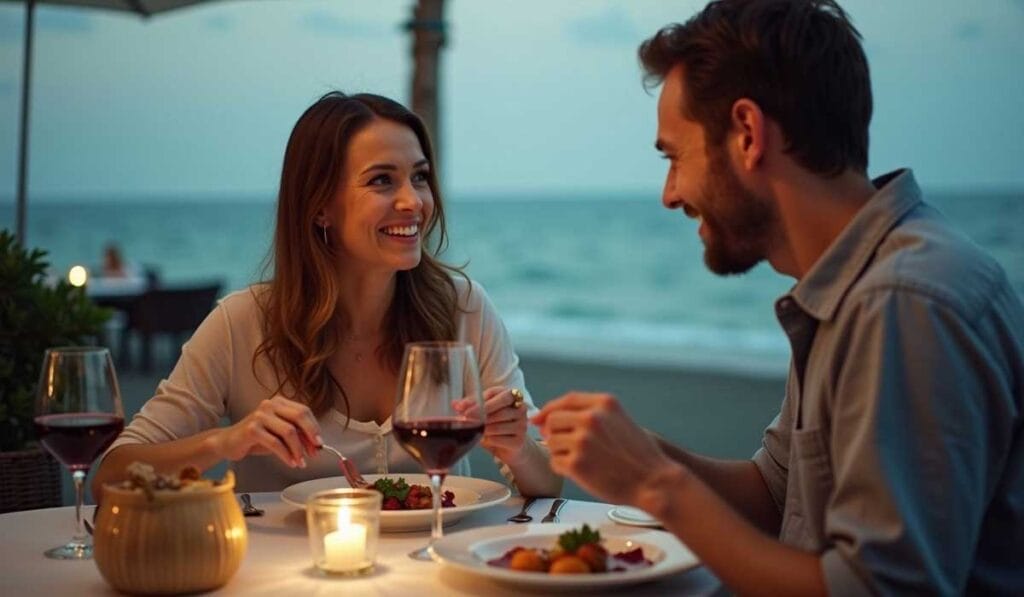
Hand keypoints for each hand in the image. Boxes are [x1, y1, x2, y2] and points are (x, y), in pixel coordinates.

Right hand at [217, 395, 321, 467]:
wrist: (228, 442)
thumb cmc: (256, 438)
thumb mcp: (279, 435)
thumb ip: (296, 435)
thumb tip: (316, 445)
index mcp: (279, 402)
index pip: (304, 411)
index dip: (314, 428)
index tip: (320, 443)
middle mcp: (270, 404)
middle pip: (299, 416)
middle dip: (310, 435)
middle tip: (315, 452)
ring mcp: (260, 415)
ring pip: (289, 431)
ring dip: (298, 450)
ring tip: (301, 462)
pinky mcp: (252, 429)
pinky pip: (275, 443)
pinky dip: (286, 455)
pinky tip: (290, 462)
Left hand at [453, 387, 529, 464]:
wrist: (511, 446)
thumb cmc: (496, 424)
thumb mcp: (483, 411)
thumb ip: (470, 406)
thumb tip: (455, 404)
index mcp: (511, 395)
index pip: (497, 394)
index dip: (480, 402)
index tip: (465, 410)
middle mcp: (520, 408)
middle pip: (500, 410)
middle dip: (481, 416)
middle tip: (467, 421)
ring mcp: (522, 424)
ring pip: (498, 426)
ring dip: (484, 430)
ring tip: (477, 431)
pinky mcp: (519, 440)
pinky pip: (500, 439)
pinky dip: (489, 440)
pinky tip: (485, 439)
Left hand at [531, 392, 675, 504]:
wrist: (654, 482)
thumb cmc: (639, 455)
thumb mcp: (620, 420)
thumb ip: (591, 413)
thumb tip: (550, 418)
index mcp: (604, 404)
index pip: (567, 400)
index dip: (550, 409)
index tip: (539, 419)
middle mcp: (591, 418)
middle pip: (553, 421)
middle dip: (556, 434)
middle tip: (568, 447)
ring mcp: (582, 441)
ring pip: (552, 443)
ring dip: (561, 453)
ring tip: (584, 462)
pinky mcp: (576, 464)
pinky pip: (555, 463)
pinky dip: (563, 469)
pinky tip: (582, 473)